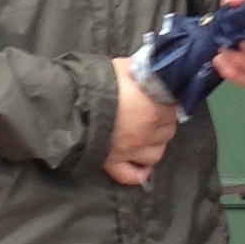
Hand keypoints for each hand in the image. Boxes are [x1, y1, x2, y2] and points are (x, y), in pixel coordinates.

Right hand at [106, 58, 176, 186]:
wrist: (70, 101)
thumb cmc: (99, 80)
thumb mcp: (126, 68)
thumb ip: (143, 74)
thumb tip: (150, 74)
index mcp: (154, 110)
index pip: (173, 109)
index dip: (167, 102)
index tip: (160, 98)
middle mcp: (146, 134)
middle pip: (167, 132)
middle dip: (162, 122)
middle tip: (152, 113)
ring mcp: (130, 151)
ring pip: (156, 154)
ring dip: (154, 144)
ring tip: (147, 135)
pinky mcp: (113, 162)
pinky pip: (130, 175)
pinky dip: (139, 173)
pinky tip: (143, 167)